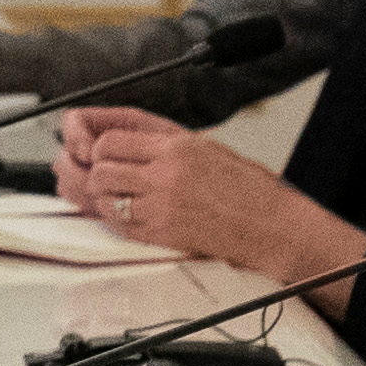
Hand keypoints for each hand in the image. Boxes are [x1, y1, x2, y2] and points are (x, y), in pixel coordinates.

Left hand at [50, 107, 363, 283]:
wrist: (273, 225)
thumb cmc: (244, 186)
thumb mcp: (204, 146)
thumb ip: (158, 138)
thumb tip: (112, 133)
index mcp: (176, 145)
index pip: (110, 138)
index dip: (96, 146)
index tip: (95, 151)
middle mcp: (166, 172)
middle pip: (100, 166)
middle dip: (93, 171)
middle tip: (98, 175)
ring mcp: (162, 203)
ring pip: (103, 195)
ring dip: (101, 195)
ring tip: (114, 195)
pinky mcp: (162, 232)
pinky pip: (118, 223)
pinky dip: (114, 217)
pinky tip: (127, 213)